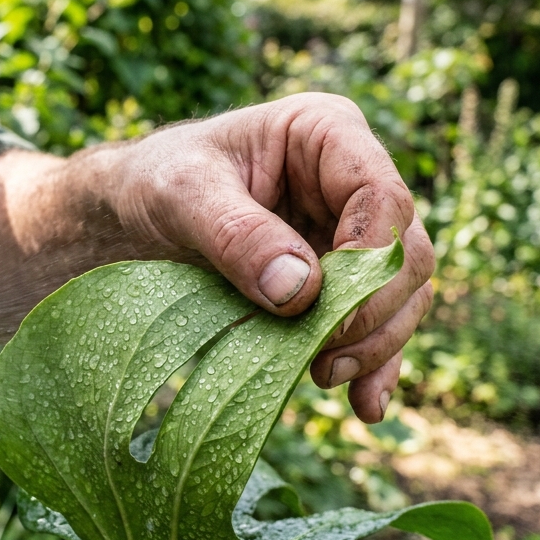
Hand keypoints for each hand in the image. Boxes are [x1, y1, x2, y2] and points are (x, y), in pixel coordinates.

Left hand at [108, 93, 434, 422]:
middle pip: (405, 252)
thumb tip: (299, 292)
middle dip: (374, 312)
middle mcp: (352, 182)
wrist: (133, 214)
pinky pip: (376, 325)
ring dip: (376, 345)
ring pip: (402, 294)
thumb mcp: (181, 194)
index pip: (382, 195)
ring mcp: (351, 234)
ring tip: (325, 378)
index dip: (369, 259)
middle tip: (325, 359)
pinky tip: (364, 405)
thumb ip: (237, 236)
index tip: (326, 313)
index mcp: (326, 134)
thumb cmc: (156, 182)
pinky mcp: (340, 283)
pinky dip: (374, 365)